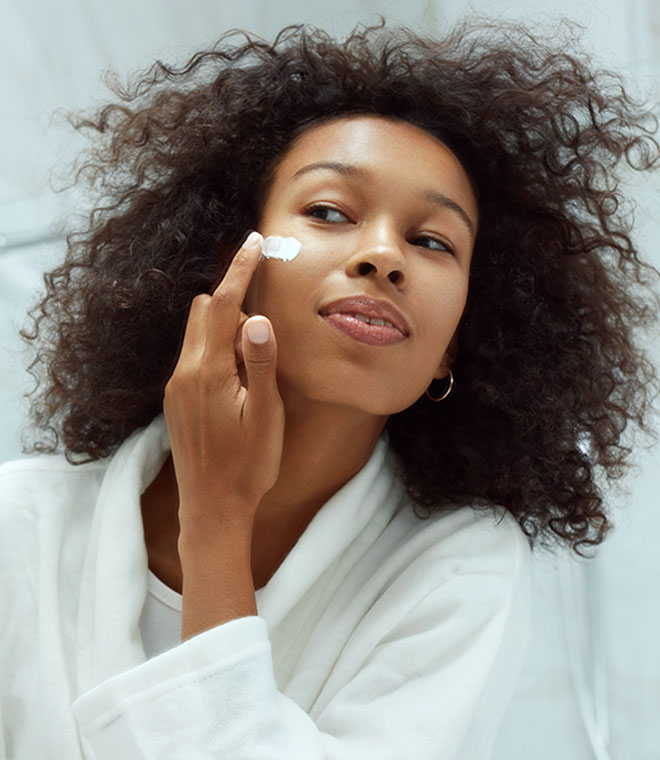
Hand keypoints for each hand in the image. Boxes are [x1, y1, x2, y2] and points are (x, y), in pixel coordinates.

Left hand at [163, 231, 284, 541]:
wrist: (211, 508)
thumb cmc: (247, 464)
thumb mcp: (265, 415)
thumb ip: (260, 363)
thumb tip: (257, 318)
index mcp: (207, 371)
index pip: (222, 305)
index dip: (240, 270)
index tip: (253, 242)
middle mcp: (184, 373)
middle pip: (203, 312)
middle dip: (233, 301)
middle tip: (264, 325)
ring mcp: (176, 387)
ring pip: (197, 334)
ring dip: (224, 328)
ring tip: (255, 361)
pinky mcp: (176, 400)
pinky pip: (194, 357)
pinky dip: (215, 350)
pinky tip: (238, 379)